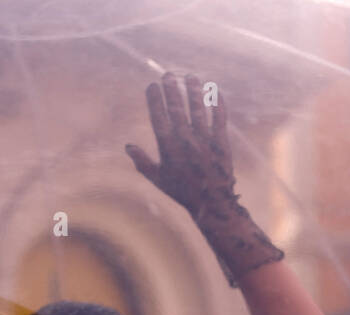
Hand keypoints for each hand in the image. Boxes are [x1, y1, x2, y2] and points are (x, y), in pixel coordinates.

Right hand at [126, 73, 233, 217]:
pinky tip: (215, 91)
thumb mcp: (159, 180)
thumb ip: (143, 162)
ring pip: (198, 109)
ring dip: (194, 91)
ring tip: (190, 77)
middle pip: (177, 108)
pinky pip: (220, 118)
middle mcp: (186, 140)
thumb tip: (128, 146)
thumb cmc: (183, 192)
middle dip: (172, 90)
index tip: (152, 85)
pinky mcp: (222, 142)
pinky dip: (218, 104)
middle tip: (168, 75)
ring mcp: (205, 140)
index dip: (155, 99)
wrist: (212, 204)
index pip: (159, 117)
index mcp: (169, 148)